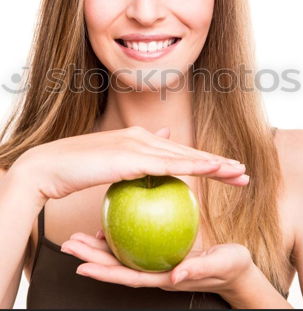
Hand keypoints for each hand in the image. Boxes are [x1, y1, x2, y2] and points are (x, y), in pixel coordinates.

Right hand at [12, 125, 247, 200]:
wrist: (50, 166)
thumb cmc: (77, 169)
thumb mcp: (110, 164)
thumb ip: (132, 160)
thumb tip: (151, 152)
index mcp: (139, 138)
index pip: (179, 153)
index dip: (204, 161)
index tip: (225, 170)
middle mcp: (143, 137)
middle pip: (188, 153)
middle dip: (219, 163)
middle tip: (243, 173)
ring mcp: (138, 145)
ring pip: (185, 157)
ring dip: (215, 165)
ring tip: (239, 174)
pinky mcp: (132, 157)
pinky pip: (170, 165)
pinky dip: (194, 167)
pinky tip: (214, 170)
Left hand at [60, 230, 252, 296]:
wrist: (236, 269)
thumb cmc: (229, 267)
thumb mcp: (219, 265)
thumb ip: (198, 269)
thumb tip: (176, 276)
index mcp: (165, 278)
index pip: (129, 277)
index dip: (104, 273)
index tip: (80, 266)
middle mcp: (155, 271)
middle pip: (118, 267)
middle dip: (91, 259)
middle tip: (69, 245)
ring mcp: (156, 263)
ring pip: (122, 257)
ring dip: (98, 249)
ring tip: (78, 237)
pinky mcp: (161, 252)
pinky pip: (135, 245)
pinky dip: (119, 237)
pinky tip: (109, 225)